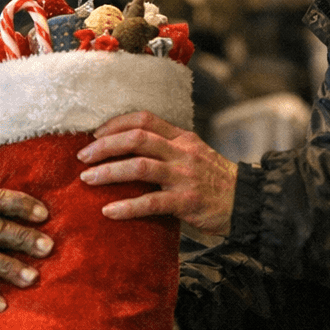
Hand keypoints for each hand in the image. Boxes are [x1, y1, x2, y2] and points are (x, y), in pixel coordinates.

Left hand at [76, 111, 237, 236]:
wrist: (247, 203)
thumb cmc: (215, 182)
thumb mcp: (194, 155)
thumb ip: (168, 149)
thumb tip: (130, 151)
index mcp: (182, 138)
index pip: (144, 119)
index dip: (116, 123)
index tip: (95, 134)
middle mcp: (182, 152)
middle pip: (137, 138)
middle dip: (105, 145)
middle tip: (83, 156)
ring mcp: (185, 176)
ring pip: (140, 167)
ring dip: (109, 172)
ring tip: (87, 179)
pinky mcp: (187, 201)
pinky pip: (151, 202)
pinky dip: (127, 206)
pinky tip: (109, 211)